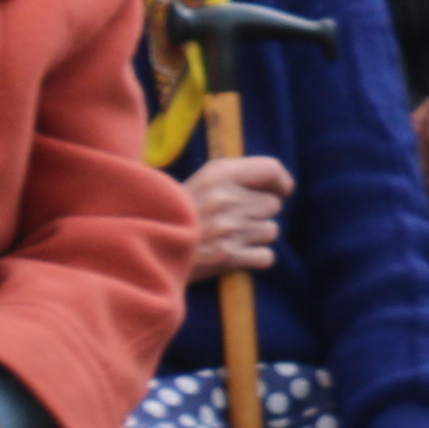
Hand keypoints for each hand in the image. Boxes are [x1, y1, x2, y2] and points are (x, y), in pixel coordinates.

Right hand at [186, 151, 292, 281]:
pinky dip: (255, 259)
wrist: (147, 245)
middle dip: (259, 213)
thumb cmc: (178, 212)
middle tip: (235, 220)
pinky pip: (266, 256)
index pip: (271, 169)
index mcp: (218, 174)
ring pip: (271, 231)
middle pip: (273, 204)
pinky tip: (235, 255)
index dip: (281, 182)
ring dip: (256, 236)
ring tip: (230, 237)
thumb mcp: (201, 182)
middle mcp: (227, 198)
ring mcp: (229, 228)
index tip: (280, 191)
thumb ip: (235, 177)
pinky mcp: (229, 257)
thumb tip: (278, 184)